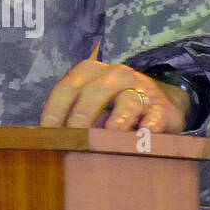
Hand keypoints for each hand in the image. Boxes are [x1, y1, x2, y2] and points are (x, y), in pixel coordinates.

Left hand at [40, 58, 187, 133]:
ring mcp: (141, 89)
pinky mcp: (162, 108)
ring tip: (110, 133)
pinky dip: (150, 126)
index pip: (67, 88)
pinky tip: (144, 135)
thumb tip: (46, 138)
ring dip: (118, 118)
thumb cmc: (112, 104)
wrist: (157, 100)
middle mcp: (115, 75)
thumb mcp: (91, 102)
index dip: (54, 109)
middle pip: (95, 92)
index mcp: (90, 71)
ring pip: (128, 101)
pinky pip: (156, 115)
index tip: (47, 131)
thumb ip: (71, 113)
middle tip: (73, 135)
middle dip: (82, 114)